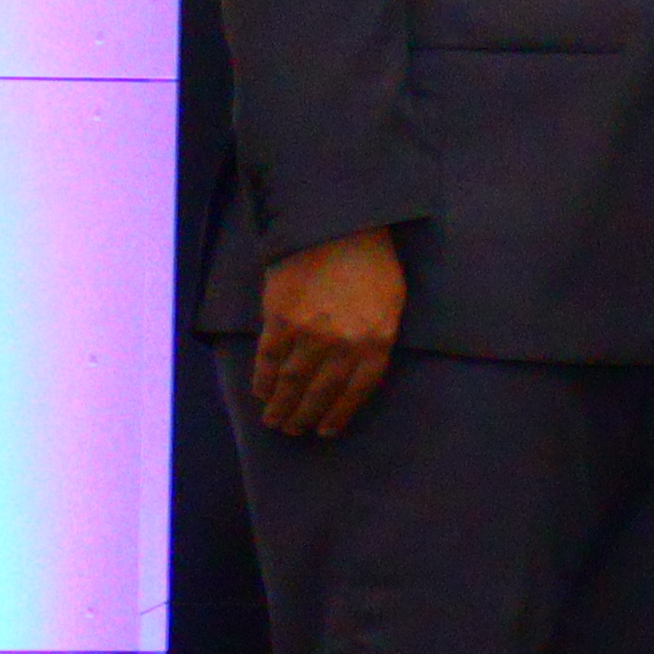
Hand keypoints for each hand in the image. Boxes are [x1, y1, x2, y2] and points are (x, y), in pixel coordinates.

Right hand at [250, 224, 405, 438]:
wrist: (338, 222)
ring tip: (274, 421)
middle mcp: (344, 343)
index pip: (357, 391)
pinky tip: (261, 392)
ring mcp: (311, 333)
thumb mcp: (392, 300)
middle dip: (305, 416)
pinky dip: (263, 380)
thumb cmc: (371, 259)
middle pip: (321, 392)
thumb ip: (379, 337)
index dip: (340, 414)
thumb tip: (360, 372)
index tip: (326, 430)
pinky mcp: (281, 319)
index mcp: (377, 339)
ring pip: (292, 382)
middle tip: (293, 430)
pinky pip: (269, 359)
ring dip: (281, 407)